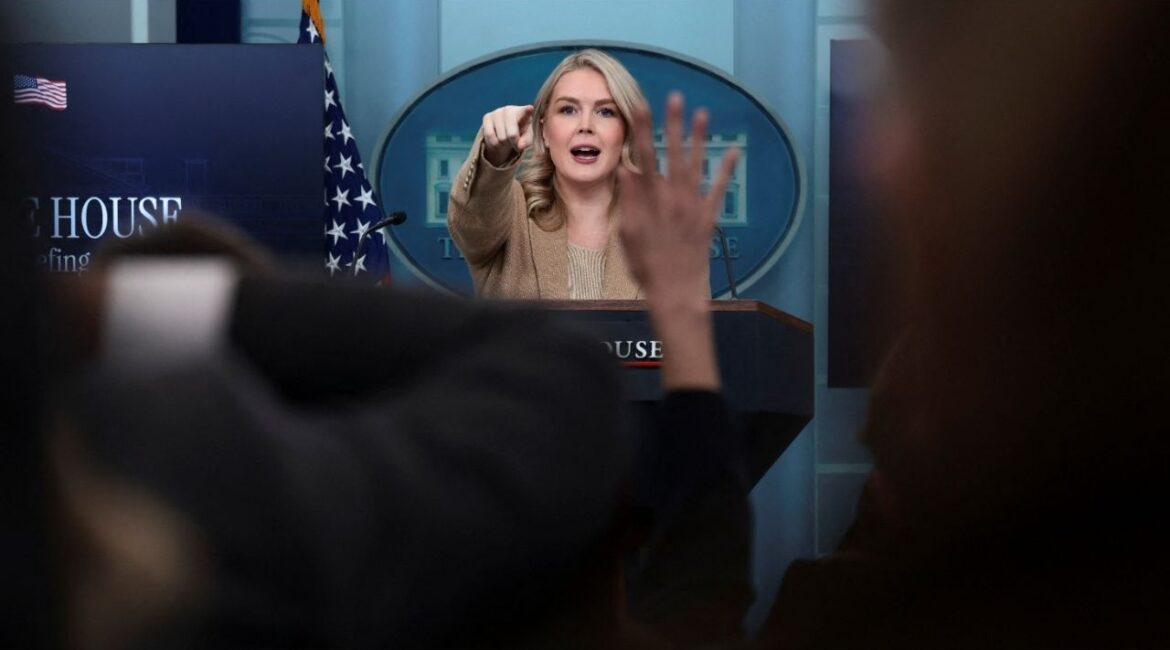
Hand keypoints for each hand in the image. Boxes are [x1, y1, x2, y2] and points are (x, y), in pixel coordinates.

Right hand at [481, 104, 534, 166]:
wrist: (505, 130)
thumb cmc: (520, 133)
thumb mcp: (527, 138)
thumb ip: (526, 142)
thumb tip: (520, 146)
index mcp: (524, 113)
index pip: (526, 111)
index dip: (527, 110)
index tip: (530, 108)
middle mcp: (509, 109)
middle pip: (511, 135)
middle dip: (513, 143)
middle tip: (514, 141)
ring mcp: (497, 112)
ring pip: (500, 137)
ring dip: (503, 144)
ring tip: (506, 140)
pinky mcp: (487, 116)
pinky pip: (490, 135)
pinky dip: (494, 143)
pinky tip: (498, 140)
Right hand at [618, 93, 738, 307]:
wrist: (674, 291)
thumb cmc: (646, 266)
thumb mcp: (627, 234)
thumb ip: (629, 201)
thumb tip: (626, 170)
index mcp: (648, 200)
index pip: (644, 156)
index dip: (643, 129)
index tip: (640, 106)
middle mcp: (671, 197)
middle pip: (671, 153)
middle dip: (672, 124)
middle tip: (675, 97)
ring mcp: (692, 206)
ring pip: (695, 164)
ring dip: (698, 138)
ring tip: (702, 113)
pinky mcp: (708, 217)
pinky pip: (719, 189)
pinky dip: (726, 169)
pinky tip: (733, 150)